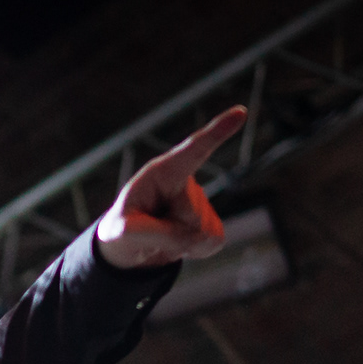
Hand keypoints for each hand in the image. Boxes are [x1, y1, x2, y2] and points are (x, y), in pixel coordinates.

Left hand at [95, 106, 246, 268]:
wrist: (132, 245)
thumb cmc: (122, 229)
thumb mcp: (121, 233)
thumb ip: (150, 233)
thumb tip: (188, 238)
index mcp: (164, 172)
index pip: (195, 149)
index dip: (218, 131)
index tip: (241, 112)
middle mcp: (187, 182)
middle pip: (194, 216)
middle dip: (171, 233)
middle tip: (151, 229)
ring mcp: (202, 203)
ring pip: (202, 233)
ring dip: (180, 242)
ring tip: (162, 233)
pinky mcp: (212, 223)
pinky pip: (213, 243)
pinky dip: (193, 251)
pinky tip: (177, 241)